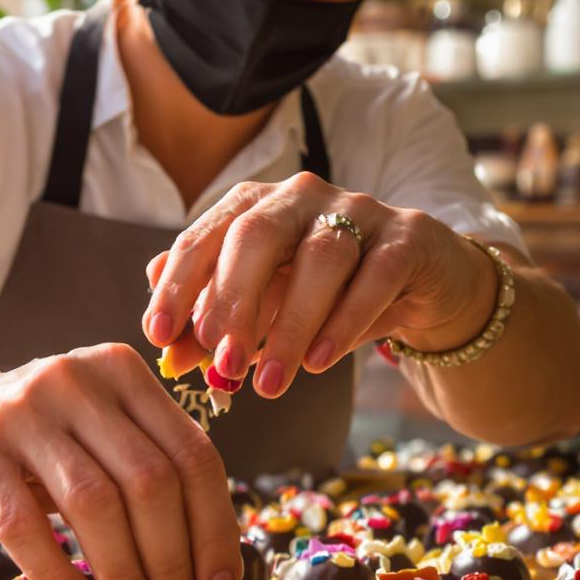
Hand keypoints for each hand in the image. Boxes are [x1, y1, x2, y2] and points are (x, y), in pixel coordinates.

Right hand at [0, 342, 241, 579]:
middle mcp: (75, 381)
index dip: (214, 528)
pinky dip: (58, 573)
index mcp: (121, 372)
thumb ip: (150, 467)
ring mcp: (22, 413)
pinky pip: (26, 525)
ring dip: (123, 572)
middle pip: (149, 480)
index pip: (192, 454)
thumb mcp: (99, 429)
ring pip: (95, 502)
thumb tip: (210, 564)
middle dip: (171, 558)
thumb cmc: (38, 440)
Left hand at [140, 174, 496, 398]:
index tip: (159, 336)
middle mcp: (302, 196)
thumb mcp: (266, 309)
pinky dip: (344, 322)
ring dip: (290, 326)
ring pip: (320, 258)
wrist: (420, 283)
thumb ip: (217, 324)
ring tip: (270, 384)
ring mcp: (360, 209)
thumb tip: (168, 350)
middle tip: (220, 362)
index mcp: (255, 205)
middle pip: (258, 233)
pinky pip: (374, 276)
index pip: (204, 237)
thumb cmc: (327, 294)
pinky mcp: (408, 236)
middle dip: (233, 300)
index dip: (178, 286)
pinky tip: (320, 362)